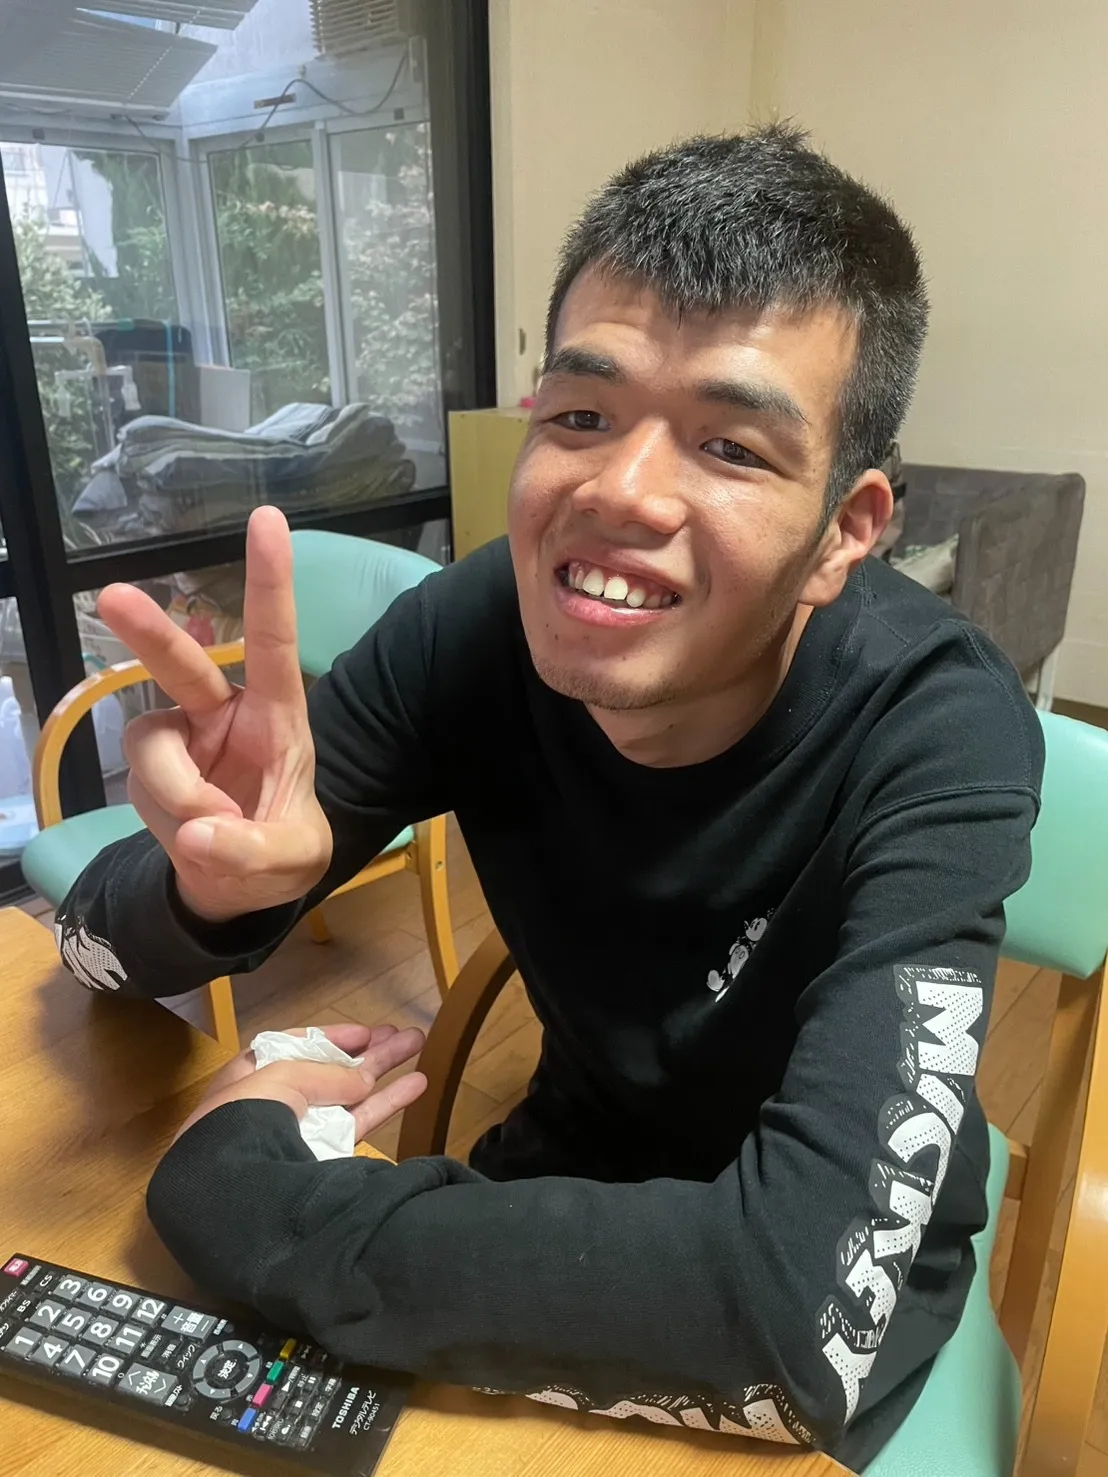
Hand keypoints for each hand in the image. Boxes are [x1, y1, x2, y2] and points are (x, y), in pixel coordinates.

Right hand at [98, 507, 331, 922]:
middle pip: (183, 663)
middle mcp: (226, 713)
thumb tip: (197, 835)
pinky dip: (165, 815)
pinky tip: (193, 837)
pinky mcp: (152, 767)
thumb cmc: (284, 854)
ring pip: (151, 744)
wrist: (240, 891)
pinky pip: (141, 782)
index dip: (270, 582)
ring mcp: (183, 738)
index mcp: (278, 715)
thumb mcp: (294, 863)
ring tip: (212, 832)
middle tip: (113, 596)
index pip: (274, 641)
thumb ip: (256, 853)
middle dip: (149, 632)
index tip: (267, 519)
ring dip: (176, 793)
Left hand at [174, 1024, 426, 1144]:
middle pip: (329, 1068)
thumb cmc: (248, 1115)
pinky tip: (418, 1082)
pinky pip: (362, 1122)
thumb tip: (364, 1082)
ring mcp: (305, 1132)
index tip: (364, 1032)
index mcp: (252, 1076)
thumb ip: (328, 1073)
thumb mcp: (282, 1076)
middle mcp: (280, 1103)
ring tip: (416, 1042)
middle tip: (398, 1033)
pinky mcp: (328, 1158)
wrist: (242, 1185)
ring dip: (383, 1068)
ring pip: (351, 1093)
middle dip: (365, 1049)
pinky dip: (390, 1101)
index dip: (331, 1038)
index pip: (295, 1049)